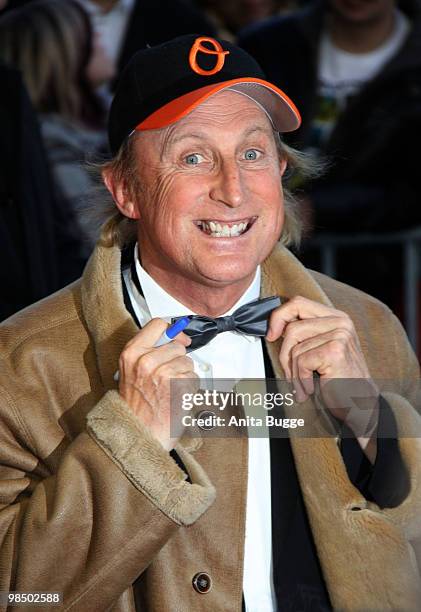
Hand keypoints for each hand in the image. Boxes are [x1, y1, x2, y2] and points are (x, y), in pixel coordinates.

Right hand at [118, 318, 197, 450]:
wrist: (137, 435)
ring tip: (169, 391)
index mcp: (131, 353)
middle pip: (178, 346)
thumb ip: (148, 352)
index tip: (179, 338)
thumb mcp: (130, 372)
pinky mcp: (179, 386)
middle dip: (178, 360)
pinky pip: (193, 378)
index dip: (173, 331)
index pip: (158, 324)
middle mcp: (146, 360)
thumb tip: (174, 337)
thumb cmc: (134, 408)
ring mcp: (163, 373)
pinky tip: (175, 399)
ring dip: (184, 376)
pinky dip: (189, 389)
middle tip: (167, 378)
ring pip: (188, 363)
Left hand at [266, 296, 378, 453]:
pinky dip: (301, 380)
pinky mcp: (335, 351)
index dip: (279, 316)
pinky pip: (301, 361)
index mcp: (336, 317)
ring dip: (294, 372)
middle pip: (292, 328)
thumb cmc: (337, 379)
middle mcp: (341, 322)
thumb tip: (274, 328)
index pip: (298, 303)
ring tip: (304, 385)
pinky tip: (312, 388)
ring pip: (295, 348)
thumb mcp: (320, 349)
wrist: (359, 404)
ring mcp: (340, 335)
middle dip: (285, 355)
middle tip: (291, 374)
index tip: (271, 335)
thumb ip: (305, 334)